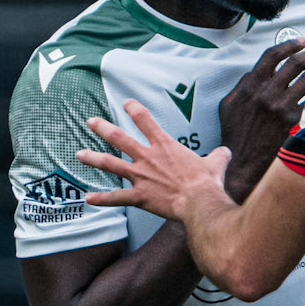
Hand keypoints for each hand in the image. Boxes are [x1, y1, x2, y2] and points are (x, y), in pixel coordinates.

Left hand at [79, 104, 230, 221]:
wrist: (200, 202)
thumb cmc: (207, 182)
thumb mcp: (217, 163)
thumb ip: (218, 156)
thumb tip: (226, 152)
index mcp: (164, 145)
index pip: (146, 120)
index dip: (135, 109)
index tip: (127, 103)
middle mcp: (148, 157)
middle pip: (119, 137)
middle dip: (103, 128)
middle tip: (91, 121)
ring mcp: (140, 176)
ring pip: (110, 163)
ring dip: (93, 158)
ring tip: (79, 154)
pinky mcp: (139, 196)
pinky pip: (116, 197)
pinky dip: (101, 199)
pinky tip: (88, 199)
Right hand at [218, 38, 304, 201]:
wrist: (243, 163)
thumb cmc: (235, 135)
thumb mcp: (228, 105)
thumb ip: (242, 85)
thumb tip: (256, 72)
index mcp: (251, 86)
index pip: (273, 55)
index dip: (289, 44)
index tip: (300, 41)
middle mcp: (268, 93)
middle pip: (295, 63)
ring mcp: (282, 107)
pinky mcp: (294, 121)